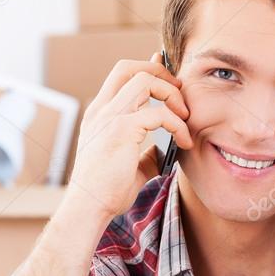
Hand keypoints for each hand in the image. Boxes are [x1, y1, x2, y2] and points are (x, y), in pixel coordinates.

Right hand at [65, 52, 192, 218]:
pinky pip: (159, 114)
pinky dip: (177, 125)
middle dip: (162, 73)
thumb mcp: (129, 166)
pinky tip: (184, 142)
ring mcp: (109, 117)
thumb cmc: (106, 191)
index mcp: (99, 114)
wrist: (89, 208)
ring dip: (172, 94)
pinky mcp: (121, 130)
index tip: (170, 77)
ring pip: (145, 80)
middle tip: (180, 95)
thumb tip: (163, 149)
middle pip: (131, 68)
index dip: (147, 67)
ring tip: (185, 117)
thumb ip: (144, 152)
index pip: (121, 75)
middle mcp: (101, 110)